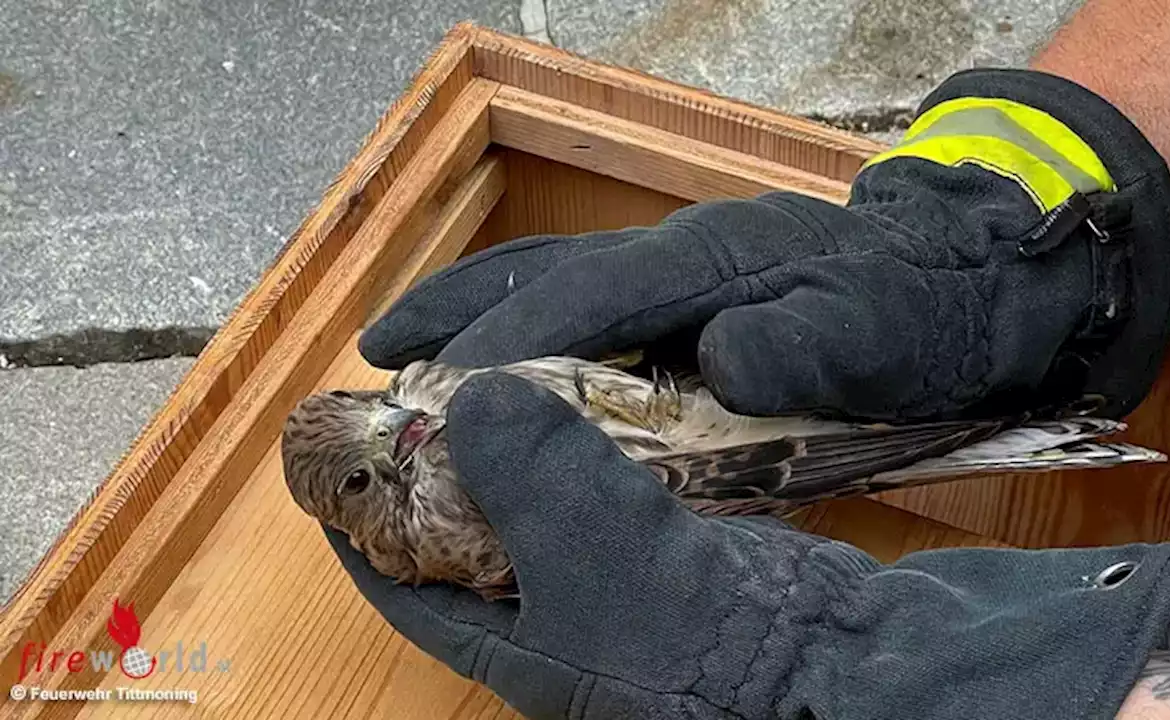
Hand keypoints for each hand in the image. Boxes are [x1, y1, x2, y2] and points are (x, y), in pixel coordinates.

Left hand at [325, 371, 1169, 719]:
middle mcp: (557, 621)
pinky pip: (615, 492)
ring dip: (524, 447)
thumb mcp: (594, 560)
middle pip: (471, 539)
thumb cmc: (696, 644)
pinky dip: (597, 446)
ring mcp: (620, 589)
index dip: (358, 528)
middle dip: (443, 469)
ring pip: (546, 506)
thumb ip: (527, 477)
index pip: (404, 590)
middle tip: (422, 391)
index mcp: (513, 646)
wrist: (835, 666)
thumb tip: (463, 400)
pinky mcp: (678, 556)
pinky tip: (594, 394)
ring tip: (502, 375)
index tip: (332, 457)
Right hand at [359, 69, 1169, 422]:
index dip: (509, 345)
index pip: (588, 300)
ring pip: (558, 285)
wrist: (978, 278)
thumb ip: (807, 344)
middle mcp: (682, 254)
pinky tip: (506, 369)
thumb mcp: (884, 331)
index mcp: (714, 261)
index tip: (441, 393)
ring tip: (407, 350)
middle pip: (545, 275)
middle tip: (377, 353)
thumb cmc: (926, 313)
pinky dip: (531, 334)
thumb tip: (719, 360)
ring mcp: (685, 270)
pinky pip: (591, 311)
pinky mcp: (694, 297)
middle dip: (458, 312)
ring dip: (478, 316)